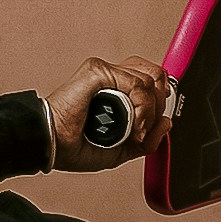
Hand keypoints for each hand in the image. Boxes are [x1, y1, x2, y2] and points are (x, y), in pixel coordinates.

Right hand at [44, 56, 170, 171]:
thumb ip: (146, 139)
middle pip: (154, 74)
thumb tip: (167, 123)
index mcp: (113, 87)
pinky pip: (136, 84)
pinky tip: (135, 124)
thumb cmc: (75, 146)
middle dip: (159, 105)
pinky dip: (142, 107)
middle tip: (146, 127)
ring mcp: (104, 72)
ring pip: (149, 80)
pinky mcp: (98, 72)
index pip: (150, 78)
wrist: (53, 146)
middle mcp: (110, 76)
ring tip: (137, 130)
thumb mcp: (121, 149)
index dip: (159, 97)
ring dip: (150, 111)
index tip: (155, 119)